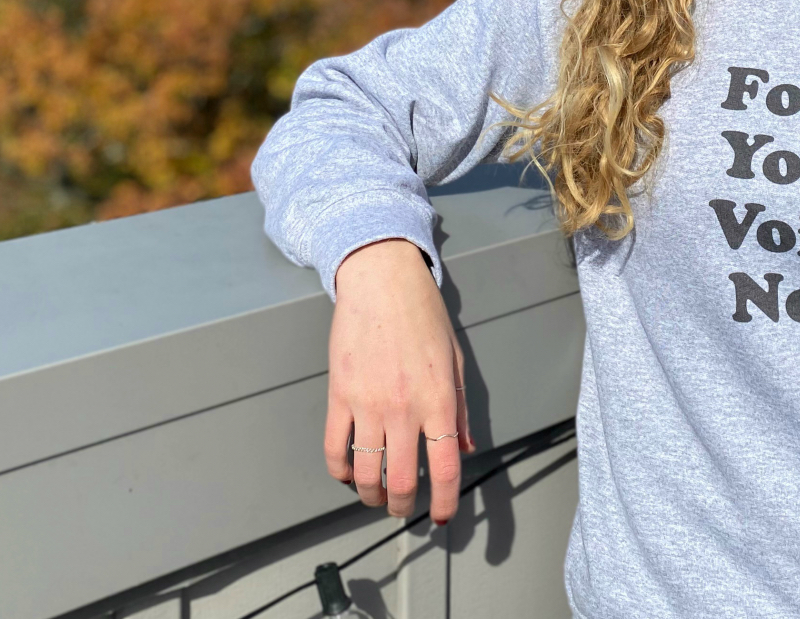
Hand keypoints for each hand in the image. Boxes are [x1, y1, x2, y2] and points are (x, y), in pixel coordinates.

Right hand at [325, 238, 475, 522]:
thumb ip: (460, 409)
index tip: (440, 517)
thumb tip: (465, 448)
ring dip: (370, 496)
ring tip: (375, 496)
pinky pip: (335, 448)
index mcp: (438, 400)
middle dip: (403, 506)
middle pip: (402, 482)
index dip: (443, 502)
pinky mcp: (339, 395)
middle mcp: (404, 408)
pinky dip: (339, 471)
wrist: (382, 282)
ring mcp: (368, 404)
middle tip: (403, 508)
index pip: (444, 468)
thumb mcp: (455, 361)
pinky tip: (347, 474)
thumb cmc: (424, 316)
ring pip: (366, 474)